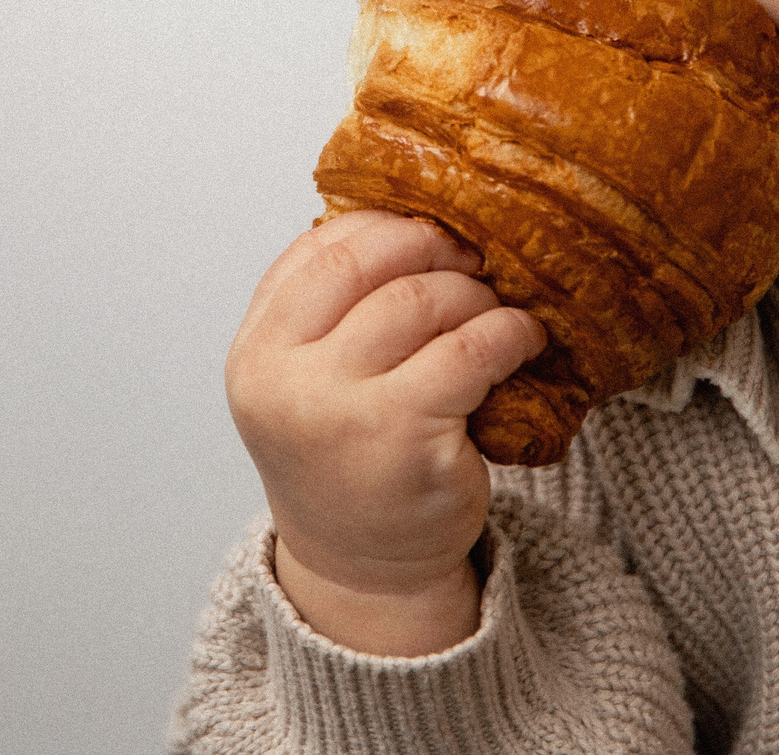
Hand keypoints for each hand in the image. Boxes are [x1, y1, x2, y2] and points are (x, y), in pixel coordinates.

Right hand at [224, 209, 547, 655]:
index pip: (317, 250)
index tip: (427, 229)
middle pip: (370, 266)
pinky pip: (472, 350)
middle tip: (473, 258)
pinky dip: (509, 333)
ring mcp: (342, 411)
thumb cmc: (346, 456)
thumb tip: (404, 215)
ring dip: (474, 295)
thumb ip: (328, 308)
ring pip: (423, 302)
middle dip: (433, 249)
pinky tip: (522, 340)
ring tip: (494, 310)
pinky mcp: (406, 439)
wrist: (364, 564)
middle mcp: (285, 379)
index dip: (382, 227)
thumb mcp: (306, 379)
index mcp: (256, 352)